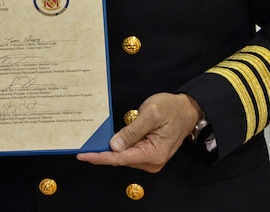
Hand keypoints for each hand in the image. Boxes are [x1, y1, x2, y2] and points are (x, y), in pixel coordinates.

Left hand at [76, 93, 200, 172]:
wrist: (187, 110)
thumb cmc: (172, 109)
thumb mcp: (151, 114)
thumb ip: (132, 131)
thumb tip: (115, 145)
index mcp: (153, 153)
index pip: (120, 158)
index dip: (100, 157)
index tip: (84, 155)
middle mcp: (151, 161)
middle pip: (120, 159)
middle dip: (101, 152)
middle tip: (82, 143)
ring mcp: (150, 158)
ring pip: (123, 156)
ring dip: (108, 149)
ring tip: (91, 140)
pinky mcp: (147, 153)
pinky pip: (128, 151)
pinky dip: (117, 146)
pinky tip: (107, 140)